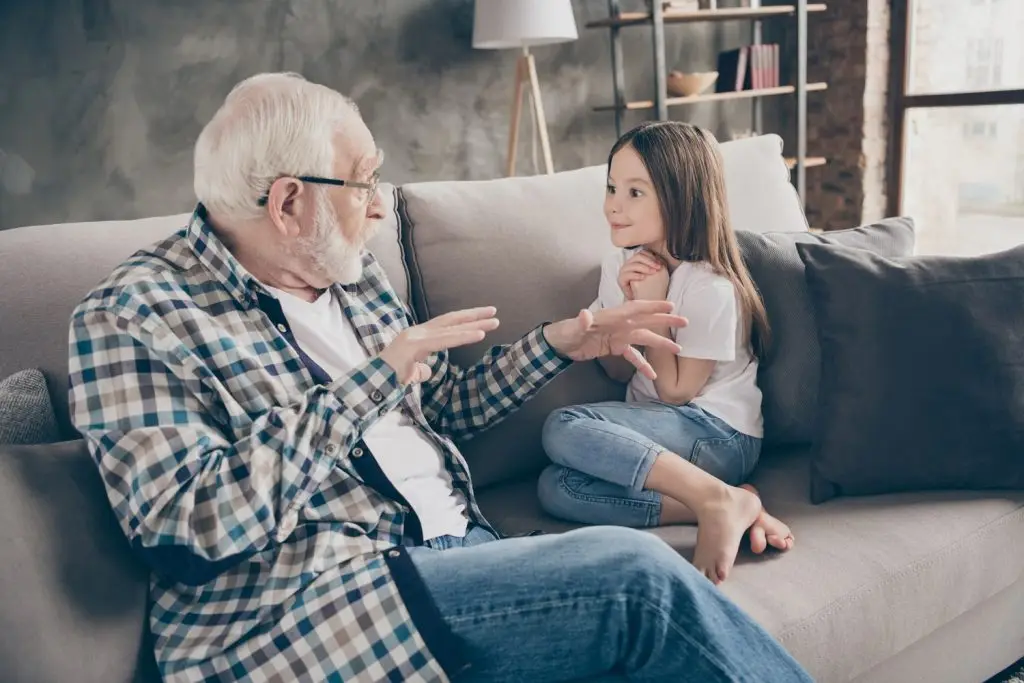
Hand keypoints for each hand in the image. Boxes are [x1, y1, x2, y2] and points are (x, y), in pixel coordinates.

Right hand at [380, 307, 499, 384]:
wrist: (372, 383)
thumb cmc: (390, 377)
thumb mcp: (411, 373)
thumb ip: (421, 370)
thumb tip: (428, 371)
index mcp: (418, 337)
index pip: (446, 324)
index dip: (464, 320)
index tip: (483, 318)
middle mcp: (418, 332)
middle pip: (451, 320)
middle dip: (474, 316)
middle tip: (495, 312)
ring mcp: (415, 337)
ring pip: (451, 329)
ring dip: (474, 325)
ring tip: (493, 323)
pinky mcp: (414, 345)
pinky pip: (444, 340)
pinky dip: (462, 336)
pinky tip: (478, 334)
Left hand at [543, 301, 687, 380]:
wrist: (561, 344)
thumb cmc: (567, 332)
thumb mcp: (574, 328)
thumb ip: (581, 322)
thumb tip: (585, 314)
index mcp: (612, 316)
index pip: (635, 309)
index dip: (652, 306)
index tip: (670, 306)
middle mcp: (620, 324)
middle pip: (646, 321)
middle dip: (664, 322)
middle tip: (684, 322)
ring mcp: (619, 336)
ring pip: (644, 339)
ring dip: (659, 344)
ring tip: (677, 350)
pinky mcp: (616, 348)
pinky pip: (633, 356)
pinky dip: (642, 364)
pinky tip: (652, 375)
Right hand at [618, 251, 664, 299]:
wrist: (643, 301)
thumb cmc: (650, 287)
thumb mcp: (655, 274)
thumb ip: (655, 265)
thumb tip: (660, 259)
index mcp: (636, 261)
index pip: (642, 253)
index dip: (651, 256)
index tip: (660, 264)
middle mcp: (629, 264)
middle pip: (638, 256)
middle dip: (649, 261)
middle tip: (658, 267)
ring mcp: (624, 271)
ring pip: (633, 264)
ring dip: (644, 267)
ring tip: (652, 273)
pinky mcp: (621, 279)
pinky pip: (627, 275)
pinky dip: (636, 275)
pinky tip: (643, 278)